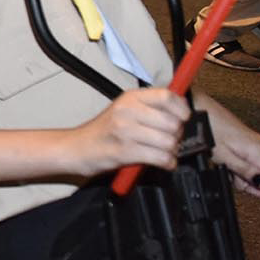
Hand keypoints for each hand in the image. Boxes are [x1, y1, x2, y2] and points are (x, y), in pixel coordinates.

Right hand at [68, 87, 188, 175]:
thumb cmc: (105, 131)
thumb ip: (150, 107)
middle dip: (177, 135)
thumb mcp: (125, 109)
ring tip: (162, 152)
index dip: (181, 109)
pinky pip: (161, 158)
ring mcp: (125, 131)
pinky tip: (161, 162)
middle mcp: (128, 110)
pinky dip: (167, 163)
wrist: (77, 147)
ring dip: (171, 151)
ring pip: (169, 142)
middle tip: (168, 140)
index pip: (167, 96)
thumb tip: (182, 110)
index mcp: (130, 97)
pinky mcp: (125, 151)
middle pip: (172, 122)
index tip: (182, 118)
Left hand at [201, 98, 259, 197]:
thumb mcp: (224, 157)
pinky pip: (248, 161)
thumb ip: (246, 172)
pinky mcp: (248, 143)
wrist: (200, 109)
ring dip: (239, 173)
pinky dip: (237, 165)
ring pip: (254, 170)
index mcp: (259, 151)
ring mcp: (256, 144)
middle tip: (230, 173)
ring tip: (223, 164)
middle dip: (247, 182)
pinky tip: (225, 160)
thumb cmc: (210, 129)